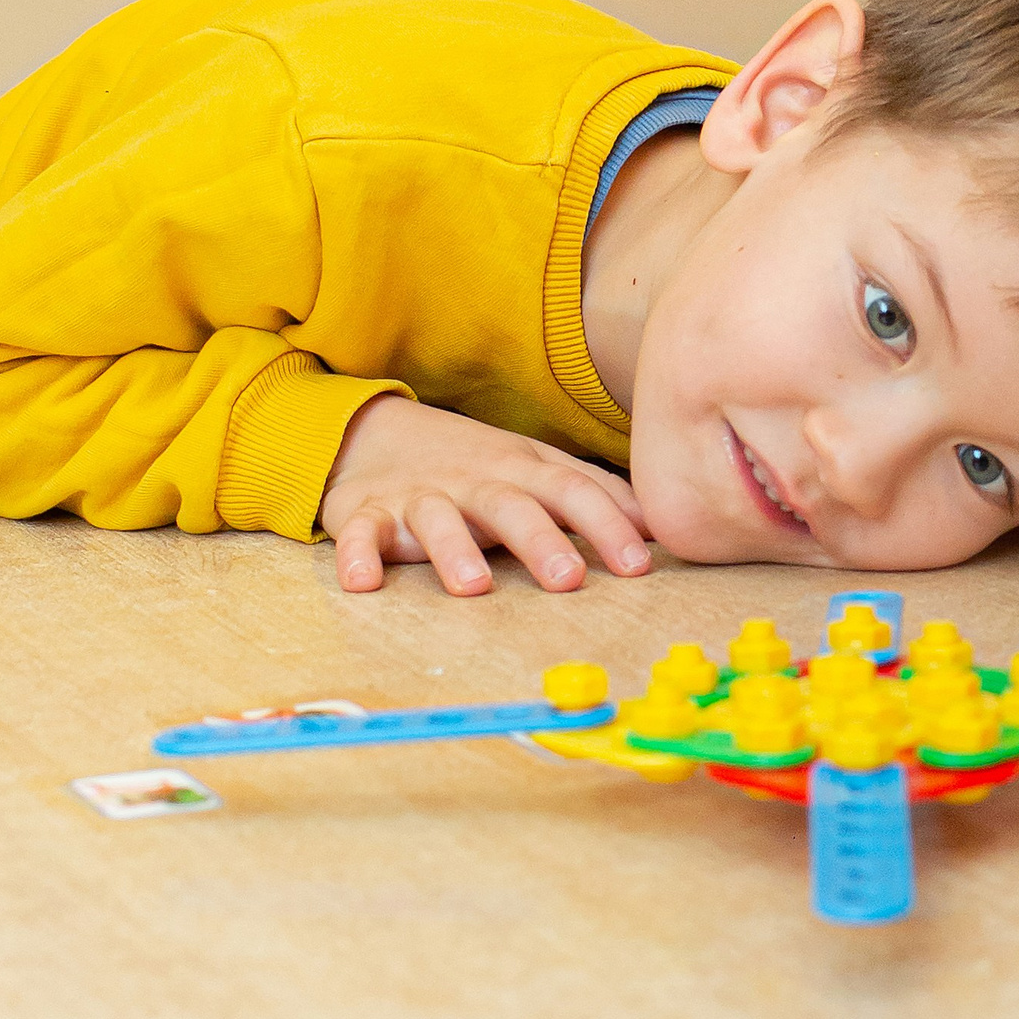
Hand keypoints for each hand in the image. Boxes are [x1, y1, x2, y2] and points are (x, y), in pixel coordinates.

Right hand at [318, 394, 653, 595]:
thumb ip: (594, 494)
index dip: (607, 525)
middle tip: (569, 578)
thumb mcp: (536, 468)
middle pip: (511, 506)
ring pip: (437, 520)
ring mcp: (420, 497)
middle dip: (541, 540)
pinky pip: (360, 533)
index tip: (639, 565)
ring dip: (454, 550)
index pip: (572, 493)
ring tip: (473, 586)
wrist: (374, 432)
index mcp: (522, 470)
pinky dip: (357, 553)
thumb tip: (661, 521)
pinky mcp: (369, 513)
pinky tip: (363, 581)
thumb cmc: (474, 464)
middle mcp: (474, 481)